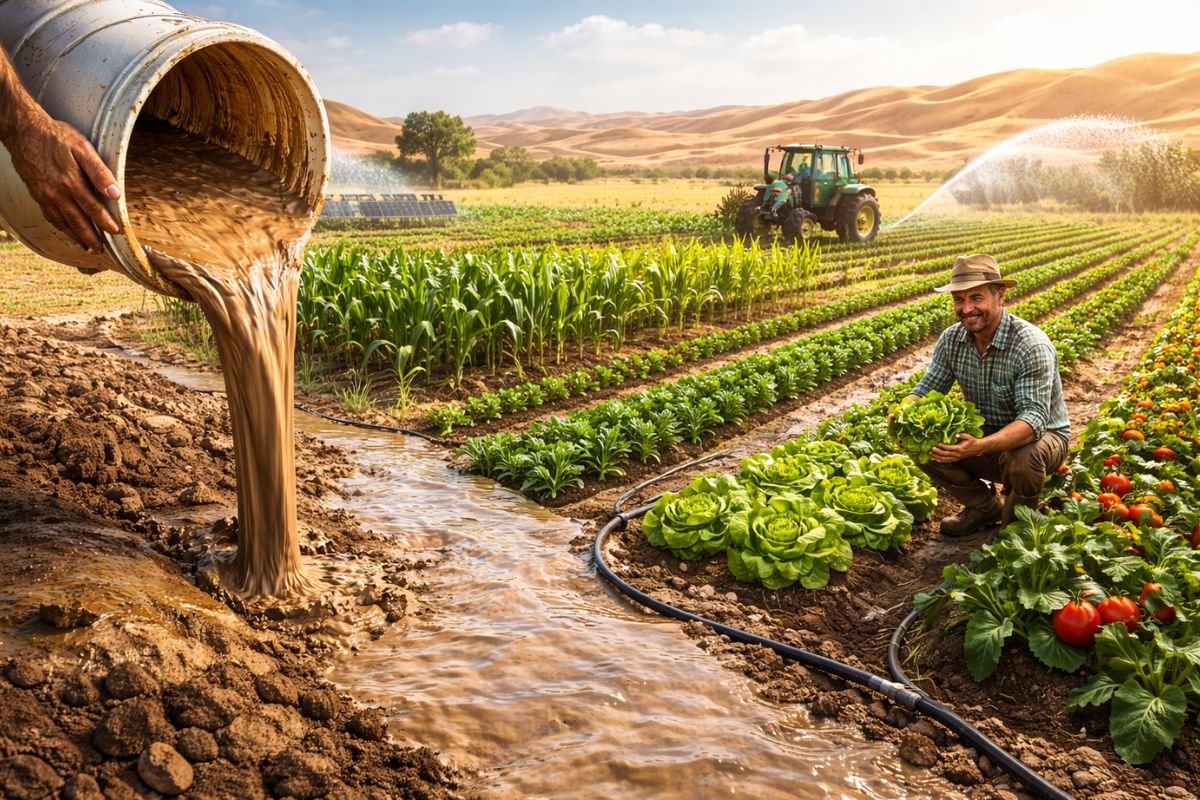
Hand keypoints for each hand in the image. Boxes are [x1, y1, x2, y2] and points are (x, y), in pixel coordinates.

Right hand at [8, 112, 119, 252]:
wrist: (24, 131)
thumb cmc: (56, 137)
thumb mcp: (82, 148)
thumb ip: (99, 172)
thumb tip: (115, 193)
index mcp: (71, 182)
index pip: (93, 208)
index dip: (105, 222)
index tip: (116, 232)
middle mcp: (56, 193)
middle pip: (78, 221)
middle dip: (92, 237)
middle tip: (101, 249)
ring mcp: (44, 195)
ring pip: (63, 222)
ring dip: (77, 236)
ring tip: (87, 247)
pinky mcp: (36, 194)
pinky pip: (50, 216)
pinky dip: (60, 227)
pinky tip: (67, 230)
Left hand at [930, 433, 984, 463]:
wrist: (978, 448)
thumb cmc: (972, 441)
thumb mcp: (968, 437)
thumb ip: (961, 435)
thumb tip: (956, 435)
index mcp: (959, 448)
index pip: (949, 448)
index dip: (942, 446)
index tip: (937, 444)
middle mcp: (957, 454)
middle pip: (945, 454)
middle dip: (937, 452)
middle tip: (931, 449)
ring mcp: (957, 458)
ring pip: (945, 459)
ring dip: (937, 457)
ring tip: (931, 455)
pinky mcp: (957, 459)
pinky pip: (947, 461)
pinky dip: (941, 461)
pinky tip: (936, 459)